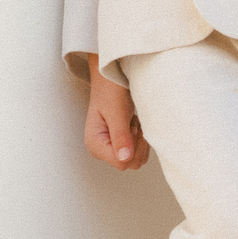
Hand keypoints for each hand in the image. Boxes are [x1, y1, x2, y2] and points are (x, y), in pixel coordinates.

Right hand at [84, 55, 150, 170]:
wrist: (112, 75)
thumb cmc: (110, 88)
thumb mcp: (116, 110)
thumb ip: (120, 135)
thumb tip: (124, 158)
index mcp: (94, 144)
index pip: (122, 163)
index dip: (132, 145)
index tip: (129, 124)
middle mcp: (102, 150)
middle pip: (131, 163)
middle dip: (137, 142)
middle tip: (131, 120)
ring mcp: (112, 148)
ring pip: (138, 158)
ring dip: (141, 138)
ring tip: (132, 119)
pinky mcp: (122, 143)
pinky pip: (141, 150)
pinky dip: (143, 136)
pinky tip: (135, 122)